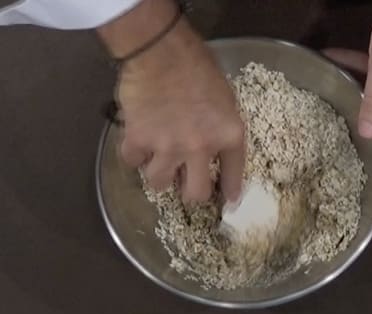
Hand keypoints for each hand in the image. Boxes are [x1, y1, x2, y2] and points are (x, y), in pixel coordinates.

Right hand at [98, 0, 244, 203]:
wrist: (161, 51)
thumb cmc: (198, 66)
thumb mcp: (226, 99)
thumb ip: (222, 128)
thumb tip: (215, 146)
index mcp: (228, 135)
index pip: (234, 176)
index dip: (231, 191)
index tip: (228, 200)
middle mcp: (200, 148)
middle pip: (195, 194)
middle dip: (191, 193)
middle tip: (186, 184)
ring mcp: (167, 147)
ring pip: (159, 184)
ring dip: (159, 174)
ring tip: (159, 159)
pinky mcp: (138, 140)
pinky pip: (132, 162)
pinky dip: (134, 155)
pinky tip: (138, 143)